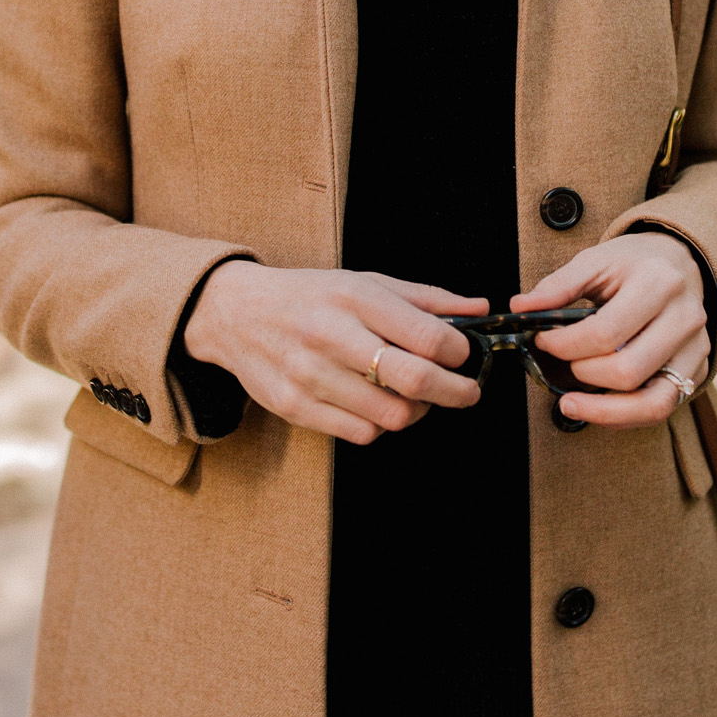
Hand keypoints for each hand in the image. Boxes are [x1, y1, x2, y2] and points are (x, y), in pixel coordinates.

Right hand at [184, 261, 484, 445]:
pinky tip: (375, 404)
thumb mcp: (366, 282)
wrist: (236, 313)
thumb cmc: (311, 297)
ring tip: (413, 396)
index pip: (428, 336)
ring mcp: (311, 375)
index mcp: (355, 298)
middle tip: (467, 392)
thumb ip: (426, 299)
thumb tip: (479, 310)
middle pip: (414, 381)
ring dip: (416, 410)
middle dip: (455, 393)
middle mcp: (332, 335)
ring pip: (391, 416)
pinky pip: (361, 433)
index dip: (459, 353)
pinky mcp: (295, 407)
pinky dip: (379, 425)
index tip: (463, 356)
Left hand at [512, 233, 709, 429]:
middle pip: (628, 370)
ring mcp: (696, 348)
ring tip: (570, 404)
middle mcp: (685, 318)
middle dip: (583, 374)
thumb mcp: (596, 260)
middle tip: (563, 365)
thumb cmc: (633, 264)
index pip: (606, 332)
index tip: (542, 341)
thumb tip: (520, 307)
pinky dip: (626, 416)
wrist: (680, 262)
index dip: (565, 345)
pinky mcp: (699, 369)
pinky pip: (663, 407)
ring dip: (605, 411)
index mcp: (658, 283)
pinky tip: (599, 408)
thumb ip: (558, 285)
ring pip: (653, 402)